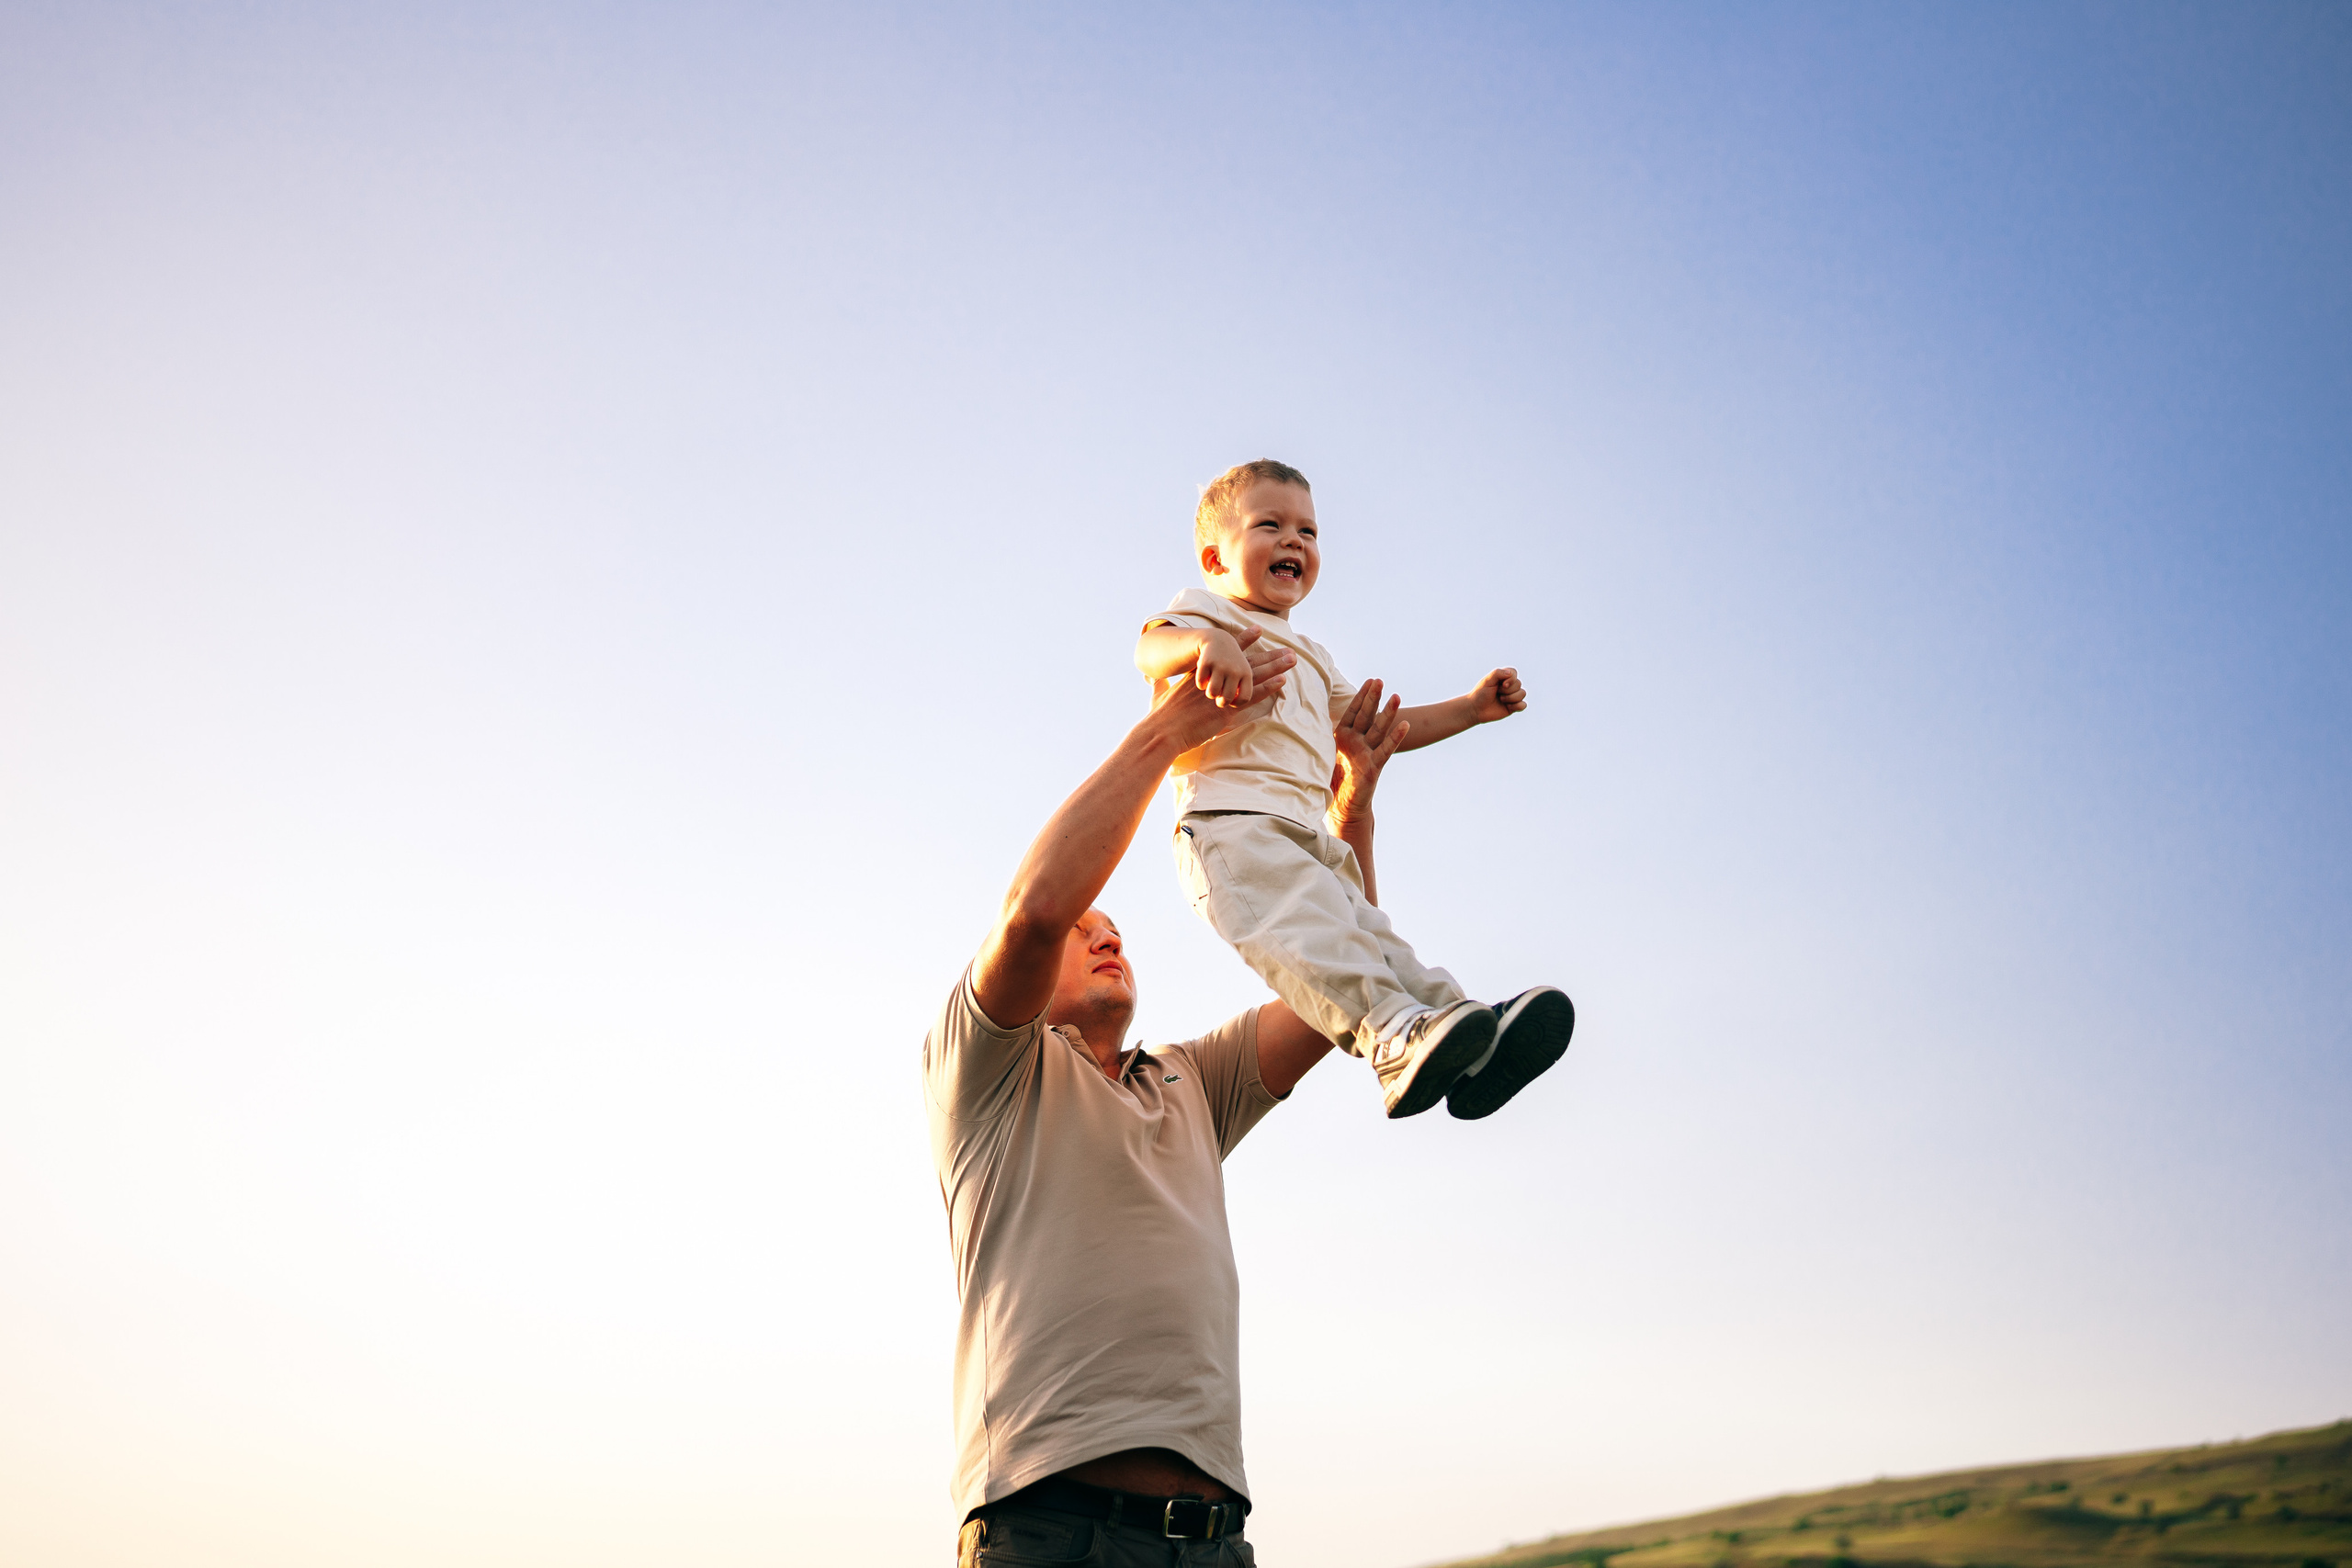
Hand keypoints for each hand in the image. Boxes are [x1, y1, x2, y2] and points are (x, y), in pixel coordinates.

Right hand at [1152, 629, 1292, 751]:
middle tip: (1287, 648)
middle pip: (1247, 662)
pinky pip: (1252, 695)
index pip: (1226, 652)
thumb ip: (1158, 686)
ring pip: (1254, 675)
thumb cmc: (1160, 716)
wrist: (1163, 729)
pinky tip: (1282, 681)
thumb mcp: (1157, 695)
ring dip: (1275, 666)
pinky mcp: (1227, 708)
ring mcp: (1222, 691)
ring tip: (1292, 659)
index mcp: (1202, 673)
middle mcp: (1215, 678)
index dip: (1243, 640)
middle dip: (1269, 655)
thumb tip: (1151, 680)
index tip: (1257, 630)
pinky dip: (1268, 687)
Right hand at [1194, 629, 1256, 707]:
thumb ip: (1247, 686)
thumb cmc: (1230, 660)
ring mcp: (1220, 666)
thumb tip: (1241, 701)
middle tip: (1218, 700)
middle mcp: (1235, 670)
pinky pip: (1201, 684)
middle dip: (1221, 702)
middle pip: (1227, 698)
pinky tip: (1202, 683)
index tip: (1231, 703)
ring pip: (1213, 692)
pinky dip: (1201, 685)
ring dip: (1210, 694)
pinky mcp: (1206, 662)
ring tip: (1211, 691)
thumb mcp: (1244, 669)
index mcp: (1246, 673)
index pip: (1244, 698)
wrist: (1216, 639)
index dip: (1236, 703)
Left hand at [1328, 677, 1407, 824]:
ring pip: (1378, 729)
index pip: (1353, 712)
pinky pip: (1385, 750)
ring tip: (1396, 696)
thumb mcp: (1322, 755)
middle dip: (1372, 698)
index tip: (1370, 681)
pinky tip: (1404, 725)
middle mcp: (1357, 742)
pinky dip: (1395, 738)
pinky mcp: (1374, 767)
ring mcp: (1367, 753)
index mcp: (1343, 737)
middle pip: (1366, 716)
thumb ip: (1319, 738)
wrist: (1341, 808)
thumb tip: (1303, 719)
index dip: (1360, 697)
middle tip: (1380, 680)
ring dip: (1387, 713)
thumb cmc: (1331, 781)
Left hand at [1467, 667, 1526, 723]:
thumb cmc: (1480, 694)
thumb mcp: (1487, 680)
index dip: (1511, 679)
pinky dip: (1517, 706)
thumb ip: (1498, 673)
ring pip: (1522, 694)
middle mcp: (1509, 686)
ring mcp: (1512, 696)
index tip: (1502, 684)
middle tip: (1497, 693)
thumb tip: (1510, 673)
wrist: (1475, 709)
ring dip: (1511, 698)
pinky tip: (1508, 707)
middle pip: (1519, 684)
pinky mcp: (1513, 707)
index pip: (1514, 673)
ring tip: (1500, 700)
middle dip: (1507, 690)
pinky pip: (1523, 705)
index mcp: (1503, 678)